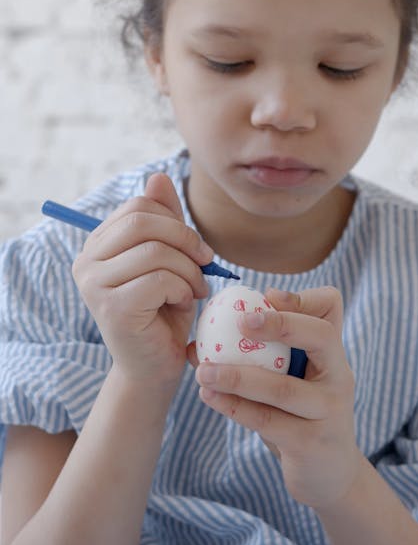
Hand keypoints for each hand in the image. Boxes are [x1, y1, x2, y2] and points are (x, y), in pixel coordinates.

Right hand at [72, 173, 213, 384]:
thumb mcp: (170, 260)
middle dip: (185, 239)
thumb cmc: (164, 312)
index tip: (196, 249)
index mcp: (98, 245)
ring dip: (189, 270)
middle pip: (143, 222)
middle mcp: (86, 262)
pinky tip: (183, 304)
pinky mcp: (112, 308)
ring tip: (194, 290)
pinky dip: (183, 289)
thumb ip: (164, 221)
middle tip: (205, 263)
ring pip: (155, 251)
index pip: (138, 207)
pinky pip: (159, 279)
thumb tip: (158, 177)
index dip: (176, 221)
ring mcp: (94, 285)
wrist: (155, 367)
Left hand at [190, 287, 362, 510]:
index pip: (330, 309)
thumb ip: (266, 356)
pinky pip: (266, 420)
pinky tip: (209, 397)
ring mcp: (328, 411)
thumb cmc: (302, 416)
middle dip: (281, 323)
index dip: (301, 297)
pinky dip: (234, 407)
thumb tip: (210, 331)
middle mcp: (339, 376)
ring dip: (237, 376)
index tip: (267, 297)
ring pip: (282, 387)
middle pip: (321, 336)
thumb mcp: (295, 381)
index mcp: (333, 354)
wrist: (331, 475)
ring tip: (203, 371)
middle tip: (240, 321)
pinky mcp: (311, 443)